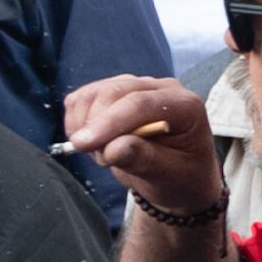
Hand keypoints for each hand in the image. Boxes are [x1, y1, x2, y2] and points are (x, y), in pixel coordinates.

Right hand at [60, 74, 222, 220]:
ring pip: (91, 95)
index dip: (109, 122)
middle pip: (113, 93)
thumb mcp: (170, 176)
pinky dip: (76, 123)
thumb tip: (112, 149)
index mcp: (185, 106)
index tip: (83, 144)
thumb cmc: (179, 175)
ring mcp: (134, 86)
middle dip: (96, 128)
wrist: (174, 174)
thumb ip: (144, 160)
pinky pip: (80, 100)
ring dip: (86, 128)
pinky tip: (96, 143)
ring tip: (106, 154)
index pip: (141, 103)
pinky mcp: (110, 92)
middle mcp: (160, 88)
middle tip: (105, 161)